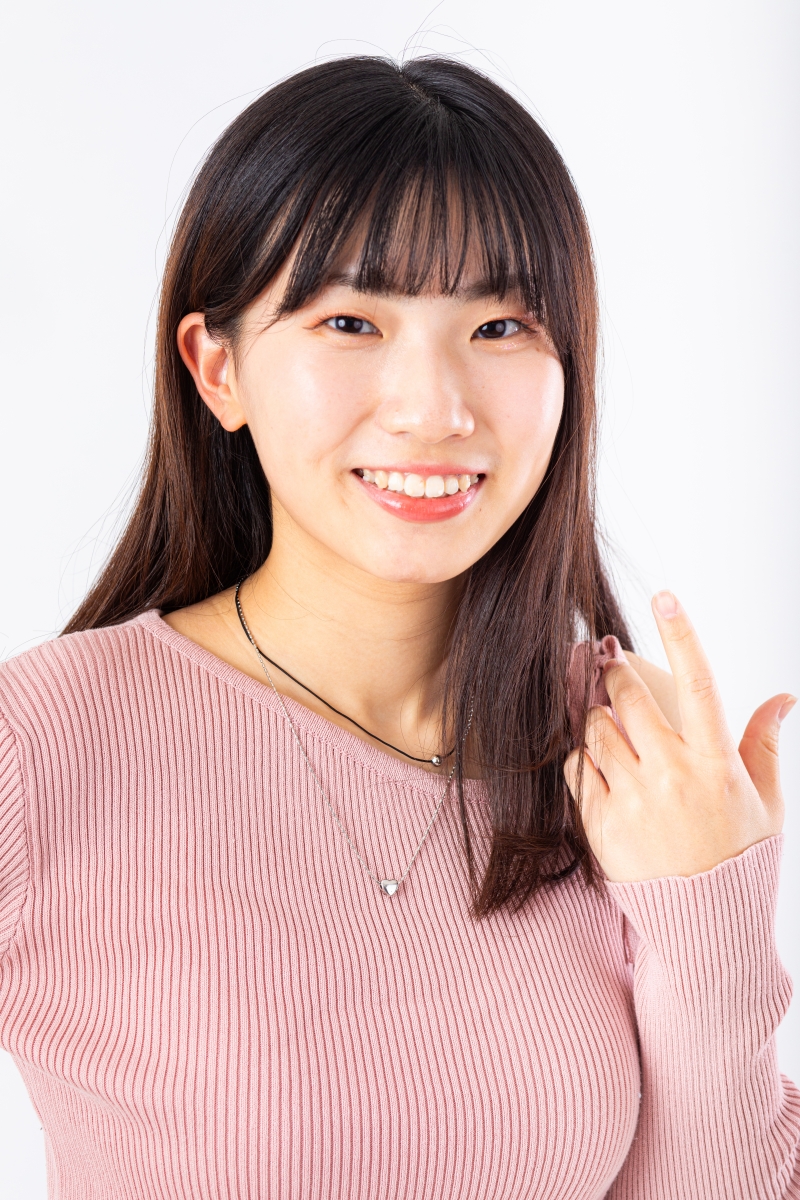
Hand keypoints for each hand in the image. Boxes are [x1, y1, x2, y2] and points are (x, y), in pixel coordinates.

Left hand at [564, 591, 794, 882]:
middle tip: (606, 658)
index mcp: (716, 763)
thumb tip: (784, 696)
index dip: (682, 635)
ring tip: (601, 708)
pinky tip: (593, 755)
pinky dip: (580, 753)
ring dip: (592, 710)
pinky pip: (577, 768)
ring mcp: (632, 799)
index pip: (699, 683)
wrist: (703, 929)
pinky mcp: (600, 823)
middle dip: (613, 670)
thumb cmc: (738, 860)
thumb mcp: (766, 803)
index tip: (666, 596)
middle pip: (629, 697)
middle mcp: (672, 775)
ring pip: (595, 728)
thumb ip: (764, 744)